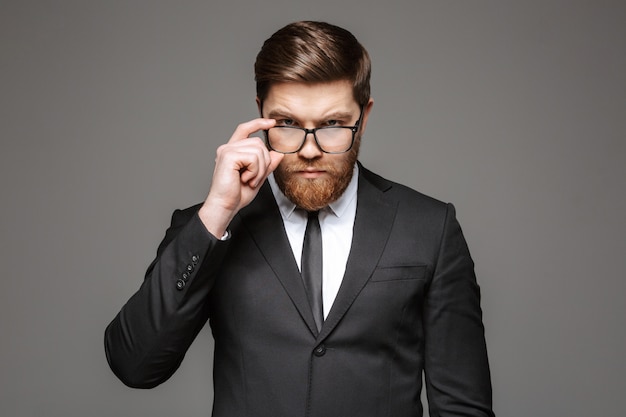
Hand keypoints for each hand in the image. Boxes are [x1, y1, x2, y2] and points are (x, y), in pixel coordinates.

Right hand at [199, 118, 283, 237]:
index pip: (245, 130)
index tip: (271, 123)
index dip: (258, 123)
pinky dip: (255, 171)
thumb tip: (278, 154)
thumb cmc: (236, 195)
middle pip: (258, 143)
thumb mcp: (257, 178)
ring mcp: (227, 151)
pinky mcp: (228, 156)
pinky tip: (246, 179)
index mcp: (233, 151)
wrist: (225, 206)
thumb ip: (266, 165)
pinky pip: (253, 157)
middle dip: (264, 162)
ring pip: (258, 150)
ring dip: (260, 169)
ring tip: (250, 180)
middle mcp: (228, 148)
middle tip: (255, 178)